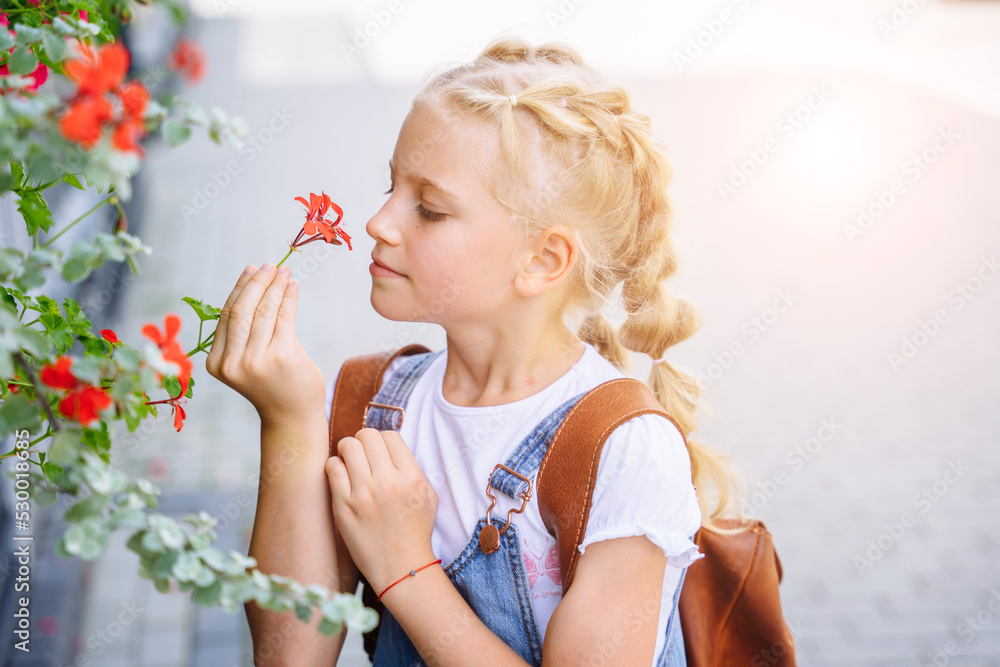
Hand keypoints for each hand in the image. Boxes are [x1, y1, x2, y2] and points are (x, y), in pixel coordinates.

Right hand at [205, 264, 325, 426]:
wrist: (292, 417)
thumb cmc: (272, 385)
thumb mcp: (246, 362)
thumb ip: (242, 335)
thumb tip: (252, 285)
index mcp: (217, 363)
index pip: (226, 316)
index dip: (239, 289)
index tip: (250, 270)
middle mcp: (233, 363)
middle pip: (242, 310)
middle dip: (257, 283)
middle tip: (268, 266)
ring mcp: (257, 361)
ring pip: (264, 312)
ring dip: (275, 287)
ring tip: (284, 272)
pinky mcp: (283, 357)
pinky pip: (284, 318)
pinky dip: (289, 299)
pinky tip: (292, 287)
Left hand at [325, 428, 437, 593]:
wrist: (401, 567)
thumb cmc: (415, 531)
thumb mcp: (428, 495)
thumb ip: (412, 468)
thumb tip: (389, 447)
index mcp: (411, 476)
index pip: (390, 436)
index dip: (383, 440)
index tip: (380, 452)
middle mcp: (388, 482)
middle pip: (368, 435)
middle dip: (363, 441)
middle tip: (362, 453)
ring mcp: (364, 494)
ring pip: (348, 446)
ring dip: (347, 450)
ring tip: (350, 462)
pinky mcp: (344, 506)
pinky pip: (332, 468)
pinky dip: (335, 466)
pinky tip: (341, 476)